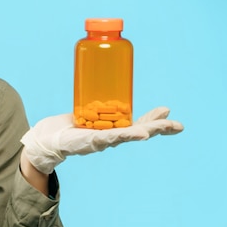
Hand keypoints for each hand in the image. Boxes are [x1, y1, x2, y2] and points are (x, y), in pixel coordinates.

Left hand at [21, 107, 183, 173]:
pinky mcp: (90, 140)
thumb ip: (98, 106)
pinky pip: (110, 138)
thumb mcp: (87, 113)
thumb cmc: (67, 127)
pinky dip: (125, 136)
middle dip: (158, 129)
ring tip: (161, 129)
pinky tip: (137, 135)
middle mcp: (110, 137)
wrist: (48, 140)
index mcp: (112, 130)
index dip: (153, 120)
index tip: (168, 111)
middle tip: (178, 125)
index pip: (138, 125)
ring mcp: (102, 140)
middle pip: (139, 132)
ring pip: (128, 136)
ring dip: (145, 132)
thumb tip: (104, 86)